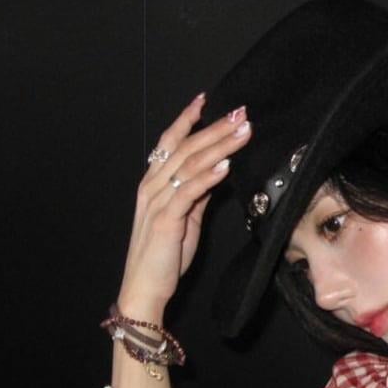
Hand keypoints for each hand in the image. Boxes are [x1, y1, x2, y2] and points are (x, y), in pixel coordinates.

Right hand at [117, 93, 252, 309]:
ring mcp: (157, 202)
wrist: (146, 288)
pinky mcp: (166, 220)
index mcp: (153, 184)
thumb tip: (216, 169)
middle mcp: (152, 187)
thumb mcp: (185, 218)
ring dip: (218, 146)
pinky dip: (208, 176)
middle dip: (214, 128)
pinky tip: (225, 165)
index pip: (170, 141)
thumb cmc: (164, 256)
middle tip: (240, 114)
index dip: (187, 119)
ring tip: (241, 132)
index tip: (207, 100)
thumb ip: (196, 193)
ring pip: (189, 164)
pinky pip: (188, 192)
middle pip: (184, 147)